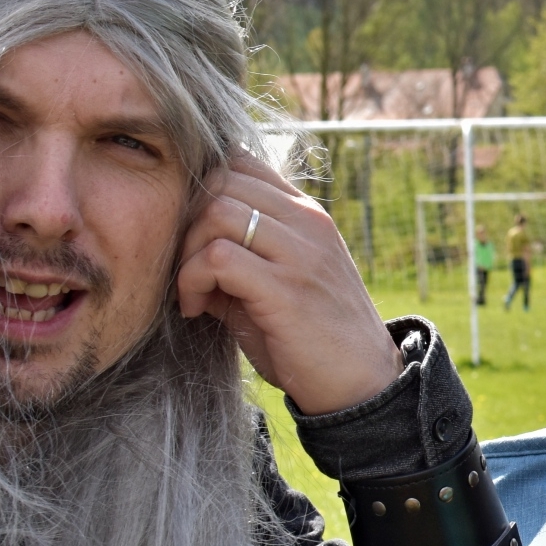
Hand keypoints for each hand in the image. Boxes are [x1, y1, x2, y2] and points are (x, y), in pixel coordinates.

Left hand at [177, 156, 403, 413]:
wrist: (364, 383)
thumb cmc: (315, 338)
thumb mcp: (279, 283)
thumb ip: (240, 255)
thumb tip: (181, 243)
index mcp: (307, 215)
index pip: (242, 162)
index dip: (202, 191)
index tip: (192, 236)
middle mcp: (307, 223)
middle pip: (222, 181)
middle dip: (186, 221)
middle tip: (185, 267)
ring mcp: (300, 253)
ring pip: (216, 212)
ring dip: (186, 252)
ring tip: (192, 291)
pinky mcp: (286, 289)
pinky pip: (217, 258)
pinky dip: (192, 281)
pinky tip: (197, 308)